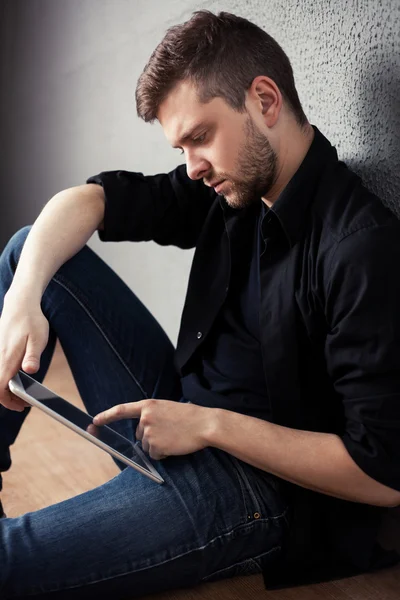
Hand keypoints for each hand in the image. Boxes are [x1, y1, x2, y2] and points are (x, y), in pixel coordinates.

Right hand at [0, 290, 48, 410]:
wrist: (20, 305)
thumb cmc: (31, 321)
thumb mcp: (38, 339)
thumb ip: (33, 356)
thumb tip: (30, 371)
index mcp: (7, 358)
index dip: (8, 401)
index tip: (21, 406)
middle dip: (8, 399)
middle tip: (24, 403)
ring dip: (6, 389)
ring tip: (22, 394)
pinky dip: (4, 379)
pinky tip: (17, 379)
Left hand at [93, 399, 214, 459]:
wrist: (205, 424)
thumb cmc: (189, 417)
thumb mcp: (167, 409)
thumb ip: (152, 416)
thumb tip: (142, 434)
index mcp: (148, 405)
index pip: (121, 410)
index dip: (106, 416)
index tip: (95, 420)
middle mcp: (145, 418)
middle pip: (139, 435)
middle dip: (152, 437)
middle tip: (170, 432)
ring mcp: (149, 432)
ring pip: (147, 447)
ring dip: (159, 446)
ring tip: (175, 437)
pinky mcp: (156, 446)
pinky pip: (154, 455)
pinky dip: (164, 454)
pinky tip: (175, 445)